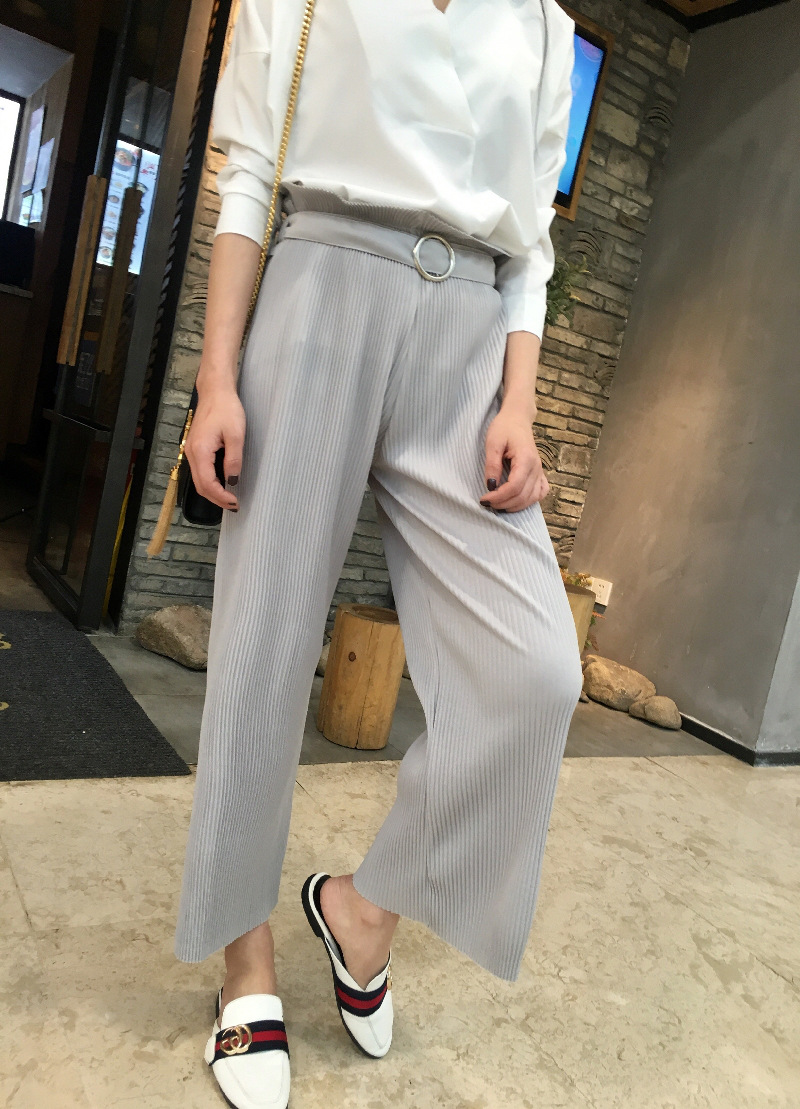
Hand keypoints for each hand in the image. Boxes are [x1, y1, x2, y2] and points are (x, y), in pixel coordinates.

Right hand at [184, 382, 244, 510]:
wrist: (215, 392)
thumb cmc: (226, 408)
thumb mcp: (236, 435)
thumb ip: (233, 460)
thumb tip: (232, 480)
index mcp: (200, 451)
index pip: (208, 484)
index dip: (221, 497)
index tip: (235, 503)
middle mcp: (191, 453)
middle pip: (200, 486)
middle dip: (216, 499)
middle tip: (234, 505)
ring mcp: (191, 450)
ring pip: (198, 480)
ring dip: (213, 492)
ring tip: (229, 498)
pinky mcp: (195, 448)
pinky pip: (200, 471)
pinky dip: (210, 482)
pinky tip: (222, 483)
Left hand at [481, 405, 548, 512]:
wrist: (517, 419)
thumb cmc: (504, 428)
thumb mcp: (493, 443)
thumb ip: (492, 465)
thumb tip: (491, 486)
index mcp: (526, 459)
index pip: (515, 487)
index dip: (498, 497)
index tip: (484, 499)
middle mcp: (536, 467)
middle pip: (523, 496)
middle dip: (503, 503)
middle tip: (487, 503)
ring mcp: (540, 471)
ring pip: (532, 498)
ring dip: (514, 505)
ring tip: (498, 504)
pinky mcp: (540, 473)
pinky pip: (541, 493)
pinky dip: (529, 501)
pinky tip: (517, 501)